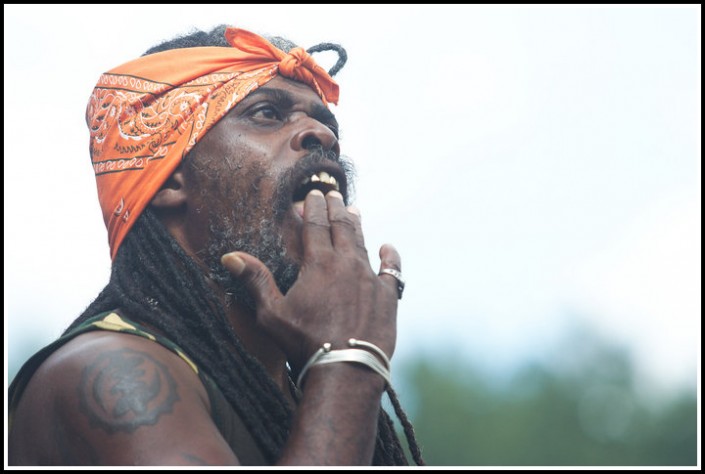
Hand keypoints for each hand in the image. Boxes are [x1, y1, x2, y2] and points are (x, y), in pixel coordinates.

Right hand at [221, 189, 401, 372]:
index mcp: (319, 264)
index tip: (312, 194)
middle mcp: (347, 264)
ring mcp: (370, 279)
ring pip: (364, 243)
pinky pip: (391, 270)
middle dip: (336, 208)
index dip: (313, 208)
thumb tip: (230, 256)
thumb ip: (255, 280)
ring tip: (355, 211)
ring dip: (358, 226)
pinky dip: (390, 257)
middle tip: (334, 194)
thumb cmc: (305, 342)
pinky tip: (388, 248)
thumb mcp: (272, 313)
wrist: (347, 368)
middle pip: (341, 227)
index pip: (315, 226)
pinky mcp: (388, 297)